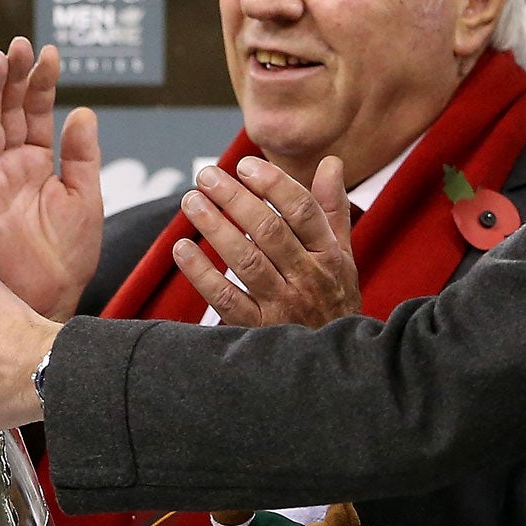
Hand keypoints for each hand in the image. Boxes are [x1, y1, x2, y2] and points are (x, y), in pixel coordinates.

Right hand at [0, 39, 103, 321]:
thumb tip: (83, 111)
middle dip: (12, 76)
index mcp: (39, 162)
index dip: (41, 82)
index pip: (36, 112)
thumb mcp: (86, 196)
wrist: (54, 294)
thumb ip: (82, 154)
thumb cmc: (69, 255)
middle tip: (18, 45)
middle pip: (8, 111)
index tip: (50, 53)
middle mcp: (12, 166)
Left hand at [174, 156, 360, 328]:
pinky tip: (182, 249)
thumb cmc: (334, 299)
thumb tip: (331, 163)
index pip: (302, 211)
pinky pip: (226, 299)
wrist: (332, 362)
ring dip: (215, 228)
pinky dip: (202, 273)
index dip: (273, 185)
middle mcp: (308, 278)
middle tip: (206, 176)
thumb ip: (332, 208)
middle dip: (235, 199)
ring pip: (246, 261)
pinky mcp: (257, 330)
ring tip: (191, 201)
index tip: (245, 165)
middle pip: (270, 231)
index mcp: (329, 255)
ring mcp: (283, 306)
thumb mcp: (342, 255)